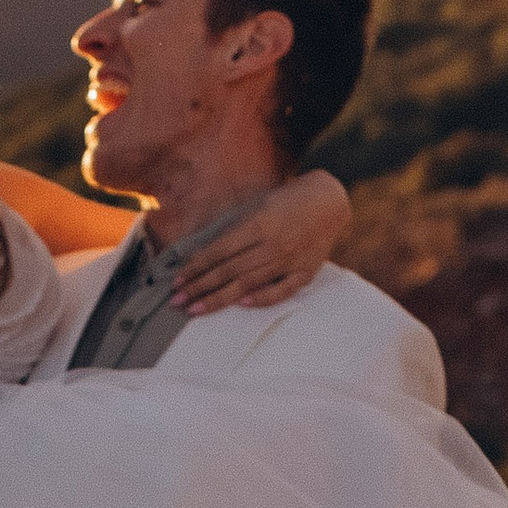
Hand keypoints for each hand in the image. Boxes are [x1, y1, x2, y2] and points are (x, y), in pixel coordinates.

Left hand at [174, 166, 352, 313]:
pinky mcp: (305, 271)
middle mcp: (273, 244)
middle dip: (200, 287)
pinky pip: (281, 290)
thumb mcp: (260, 204)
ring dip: (219, 298)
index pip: (219, 251)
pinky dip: (261, 298)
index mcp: (260, 224)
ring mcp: (290, 260)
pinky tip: (240, 304)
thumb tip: (207, 252)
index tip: (177, 279)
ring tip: (196, 308)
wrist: (330, 200)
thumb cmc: (289, 199)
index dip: (196, 267)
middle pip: (229, 271)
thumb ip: (237, 227)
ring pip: (248, 283)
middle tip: (177, 301)